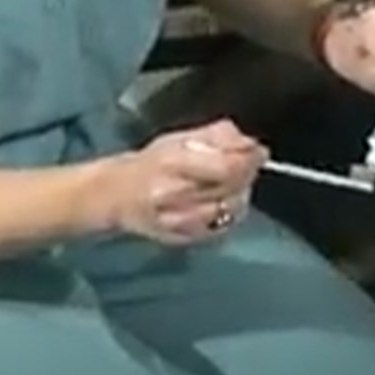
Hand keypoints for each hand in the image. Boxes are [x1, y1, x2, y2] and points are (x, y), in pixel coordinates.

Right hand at [99, 120, 267, 244]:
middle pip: (233, 188)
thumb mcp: (180, 137)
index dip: (250, 159)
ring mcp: (179, 221)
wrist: (115, 195)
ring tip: (227, 184)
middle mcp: (175, 194)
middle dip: (247, 175)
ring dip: (239, 194)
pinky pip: (223, 226)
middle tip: (246, 166)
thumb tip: (251, 143)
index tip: (259, 152)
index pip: (228, 167)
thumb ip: (219, 136)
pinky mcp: (184, 238)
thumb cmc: (151, 162)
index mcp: (173, 162)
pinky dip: (229, 213)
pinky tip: (217, 202)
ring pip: (232, 209)